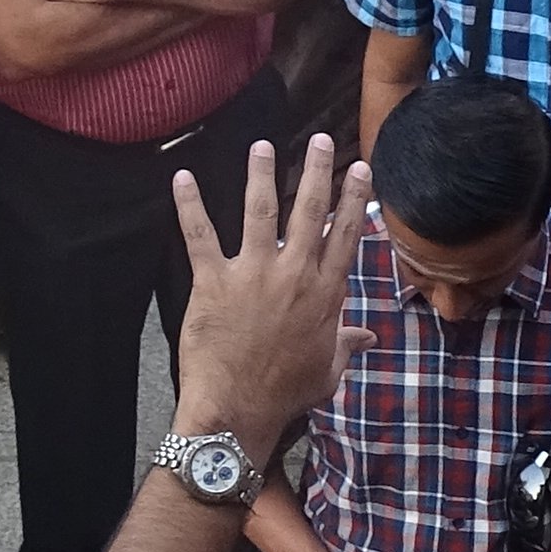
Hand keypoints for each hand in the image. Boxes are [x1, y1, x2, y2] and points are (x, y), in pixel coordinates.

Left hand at [167, 137, 370, 454]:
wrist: (239, 411)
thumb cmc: (285, 395)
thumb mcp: (328, 370)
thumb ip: (347, 345)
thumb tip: (369, 336)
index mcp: (323, 294)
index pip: (345, 236)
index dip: (354, 199)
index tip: (360, 169)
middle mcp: (292, 275)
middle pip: (309, 211)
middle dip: (317, 171)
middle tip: (320, 140)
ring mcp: (252, 275)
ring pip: (259, 211)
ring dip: (261, 174)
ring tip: (262, 146)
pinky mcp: (213, 282)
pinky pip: (199, 235)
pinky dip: (188, 205)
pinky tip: (181, 177)